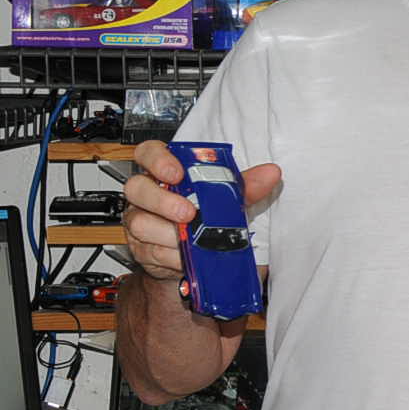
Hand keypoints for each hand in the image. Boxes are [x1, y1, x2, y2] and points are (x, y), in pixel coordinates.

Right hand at [121, 140, 280, 281]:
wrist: (197, 257)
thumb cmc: (207, 217)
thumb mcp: (228, 199)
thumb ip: (246, 186)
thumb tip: (270, 173)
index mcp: (165, 174)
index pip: (147, 153)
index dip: (157, 160)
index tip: (176, 173)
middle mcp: (147, 195)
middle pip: (137, 188)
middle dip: (162, 201)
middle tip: (188, 213)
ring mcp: (140, 221)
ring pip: (141, 223)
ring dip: (170, 233)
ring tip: (193, 239)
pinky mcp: (141, 248)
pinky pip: (151, 251)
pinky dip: (173, 255)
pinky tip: (188, 256)